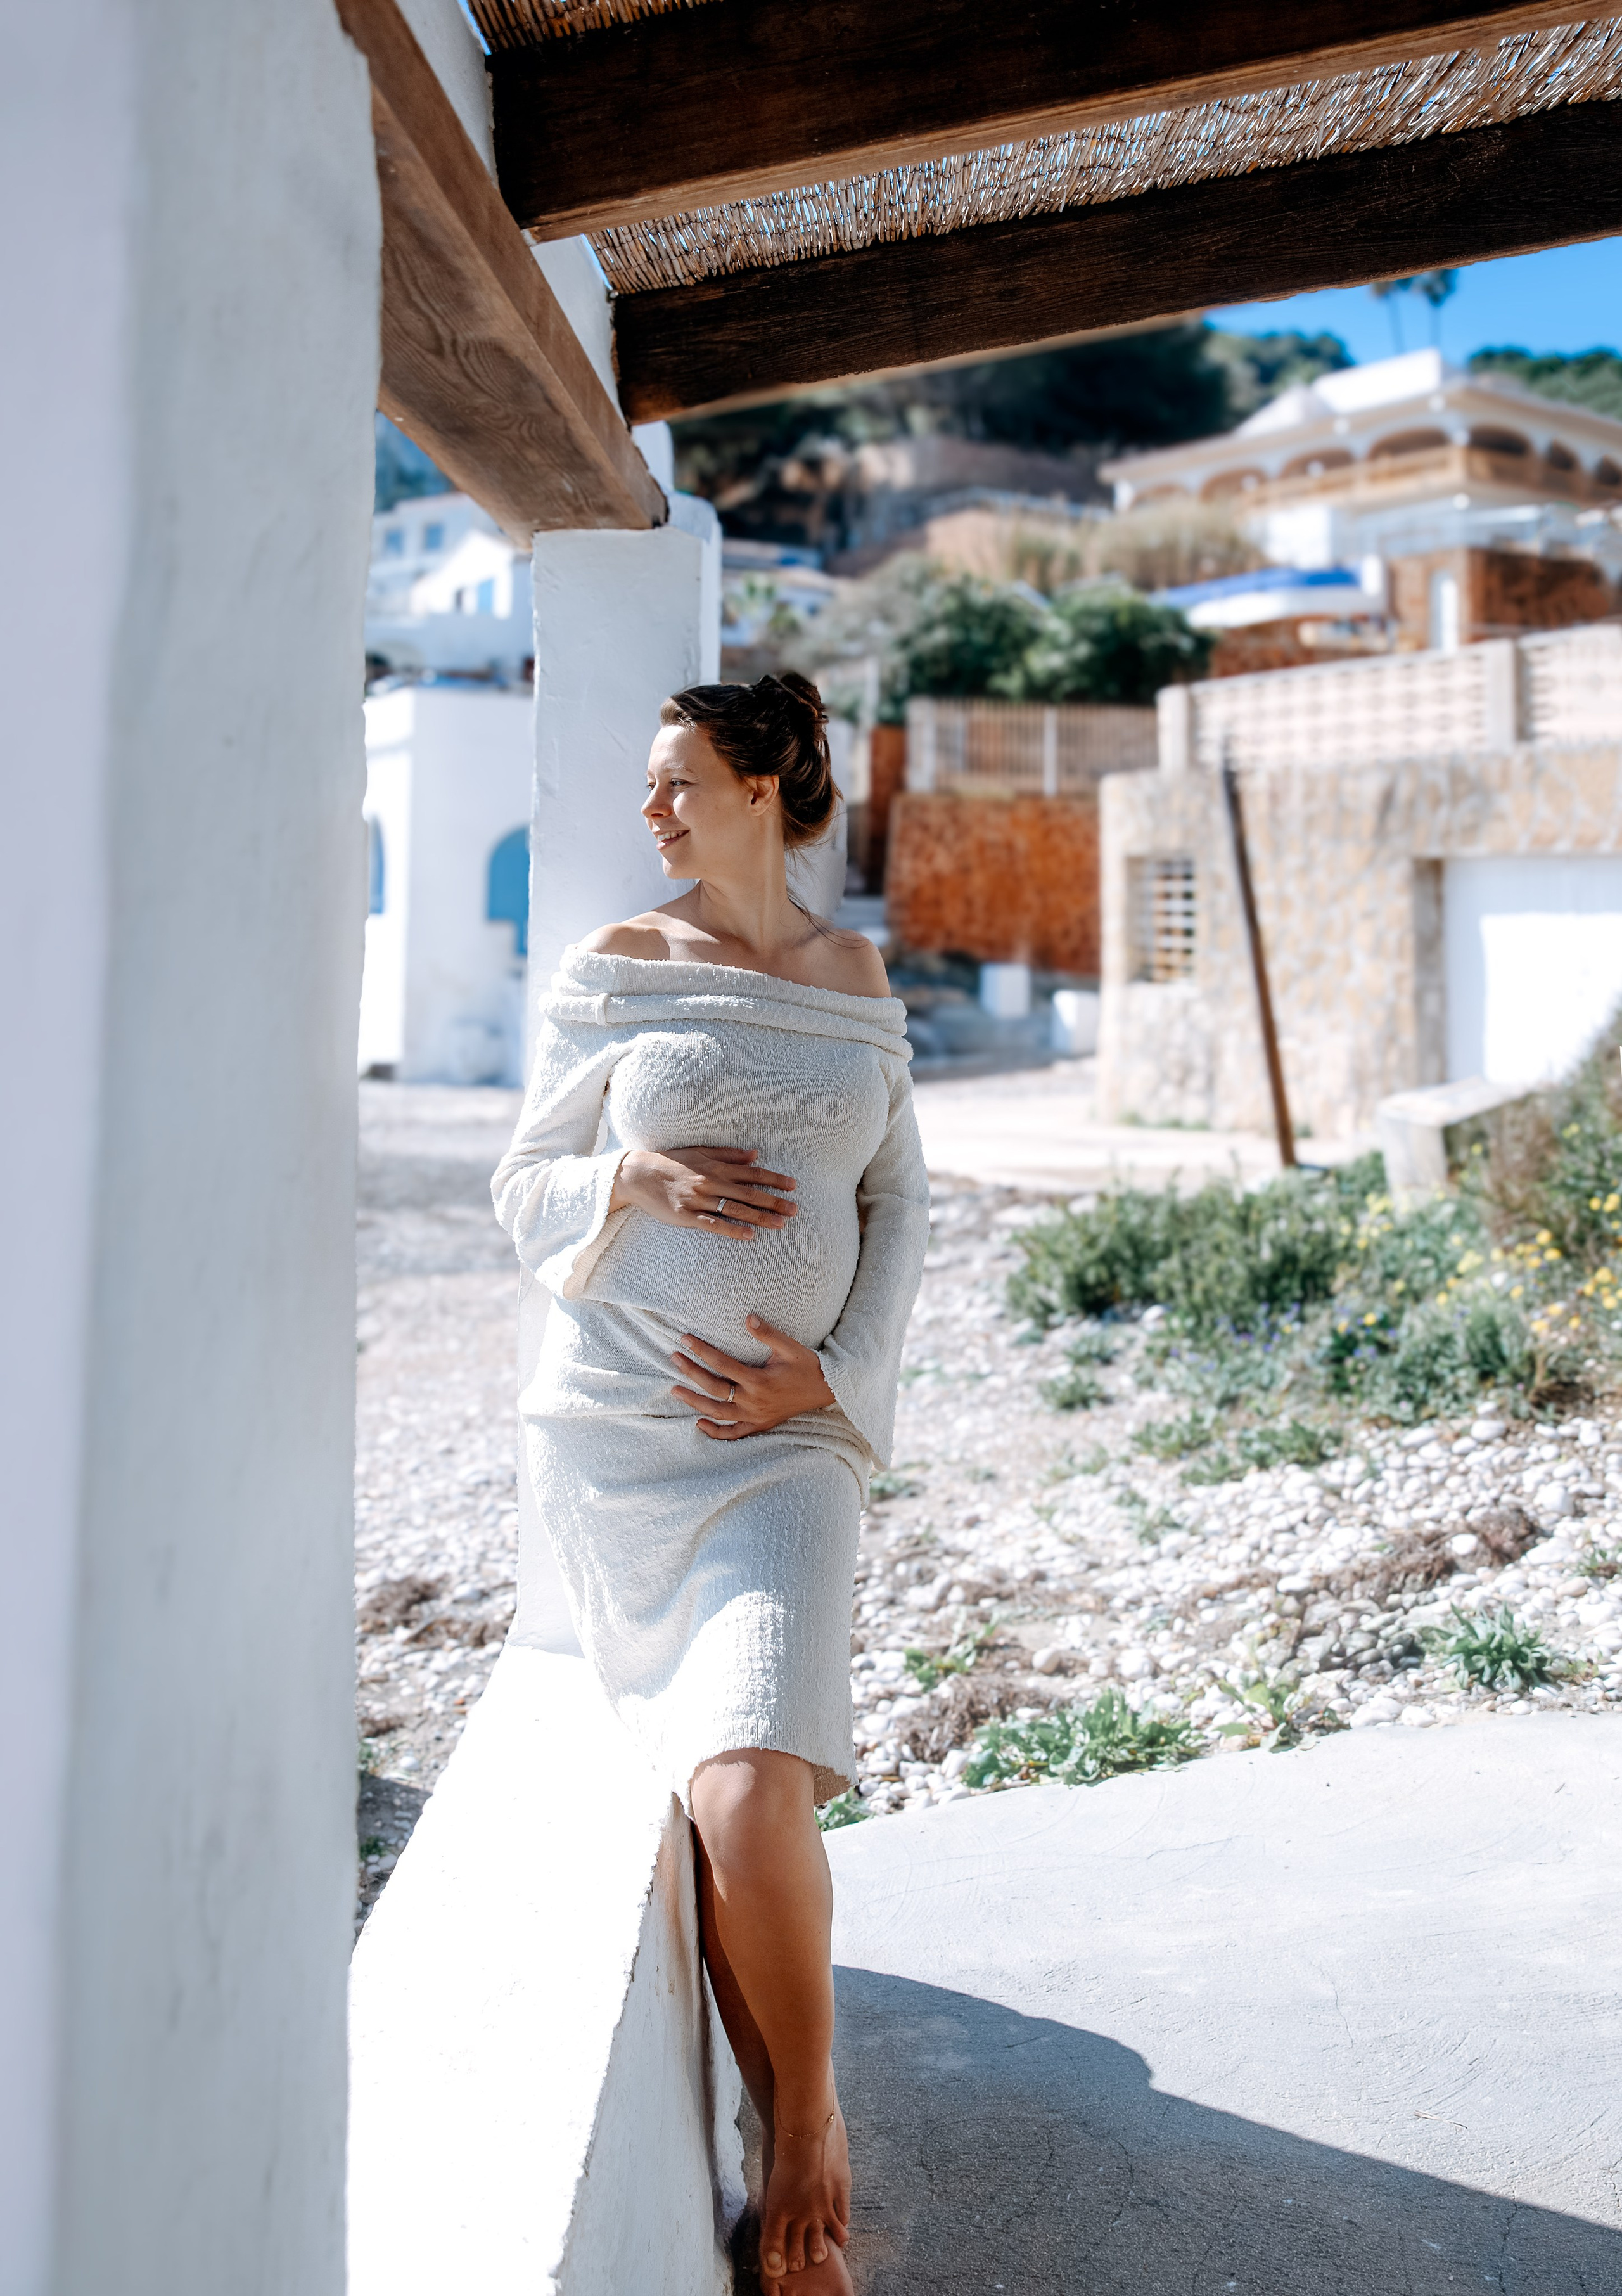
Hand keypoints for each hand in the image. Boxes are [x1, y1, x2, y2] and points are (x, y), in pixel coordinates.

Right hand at [609, 1145, 796, 1237]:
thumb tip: (756, 1154)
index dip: (774, 1179)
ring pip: (735, 1209)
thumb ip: (729, 1154)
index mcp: (716, 1166)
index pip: (752, 1173)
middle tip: (795, 1210)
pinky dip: (732, 1229)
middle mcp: (710, 1181)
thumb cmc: (671, 1162)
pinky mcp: (686, 1215)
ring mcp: (699, 1199)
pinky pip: (713, 1224)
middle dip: (774, 1202)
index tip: (793, 1185)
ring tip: (780, 1225)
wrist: (638, 1174)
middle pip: (749, 1193)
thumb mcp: (700, 1151)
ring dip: (759, 1217)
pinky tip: (749, 1235)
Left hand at [671, 1314, 835, 1439]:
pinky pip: (734, 1434)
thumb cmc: (807, 1366)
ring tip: (674, 1390)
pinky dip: (716, 1432)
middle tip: (673, 1359)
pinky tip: (699, 1424)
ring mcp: (755, 1416)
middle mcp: (753, 1401)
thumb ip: (768, 1333)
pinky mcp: (759, 1424)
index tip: (685, 1339)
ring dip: (695, 1402)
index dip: (702, 1351)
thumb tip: (748, 1317)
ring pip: (718, 1412)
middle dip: (691, 1373)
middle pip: (714, 1388)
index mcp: (759, 1380)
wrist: (826, 1389)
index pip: (722, 1364)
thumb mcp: (790, 1347)